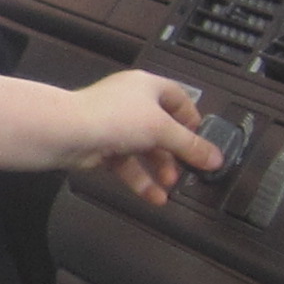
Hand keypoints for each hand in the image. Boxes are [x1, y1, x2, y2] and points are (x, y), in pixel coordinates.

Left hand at [68, 69, 218, 205]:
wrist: (68, 132)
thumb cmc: (112, 117)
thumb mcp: (163, 130)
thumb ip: (191, 146)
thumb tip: (214, 157)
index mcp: (147, 87)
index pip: (178, 98)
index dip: (192, 118)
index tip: (201, 139)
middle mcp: (130, 103)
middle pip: (162, 128)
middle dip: (175, 152)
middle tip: (187, 169)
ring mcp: (114, 125)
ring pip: (144, 150)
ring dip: (159, 170)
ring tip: (169, 186)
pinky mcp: (101, 146)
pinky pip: (127, 165)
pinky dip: (141, 180)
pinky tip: (153, 196)